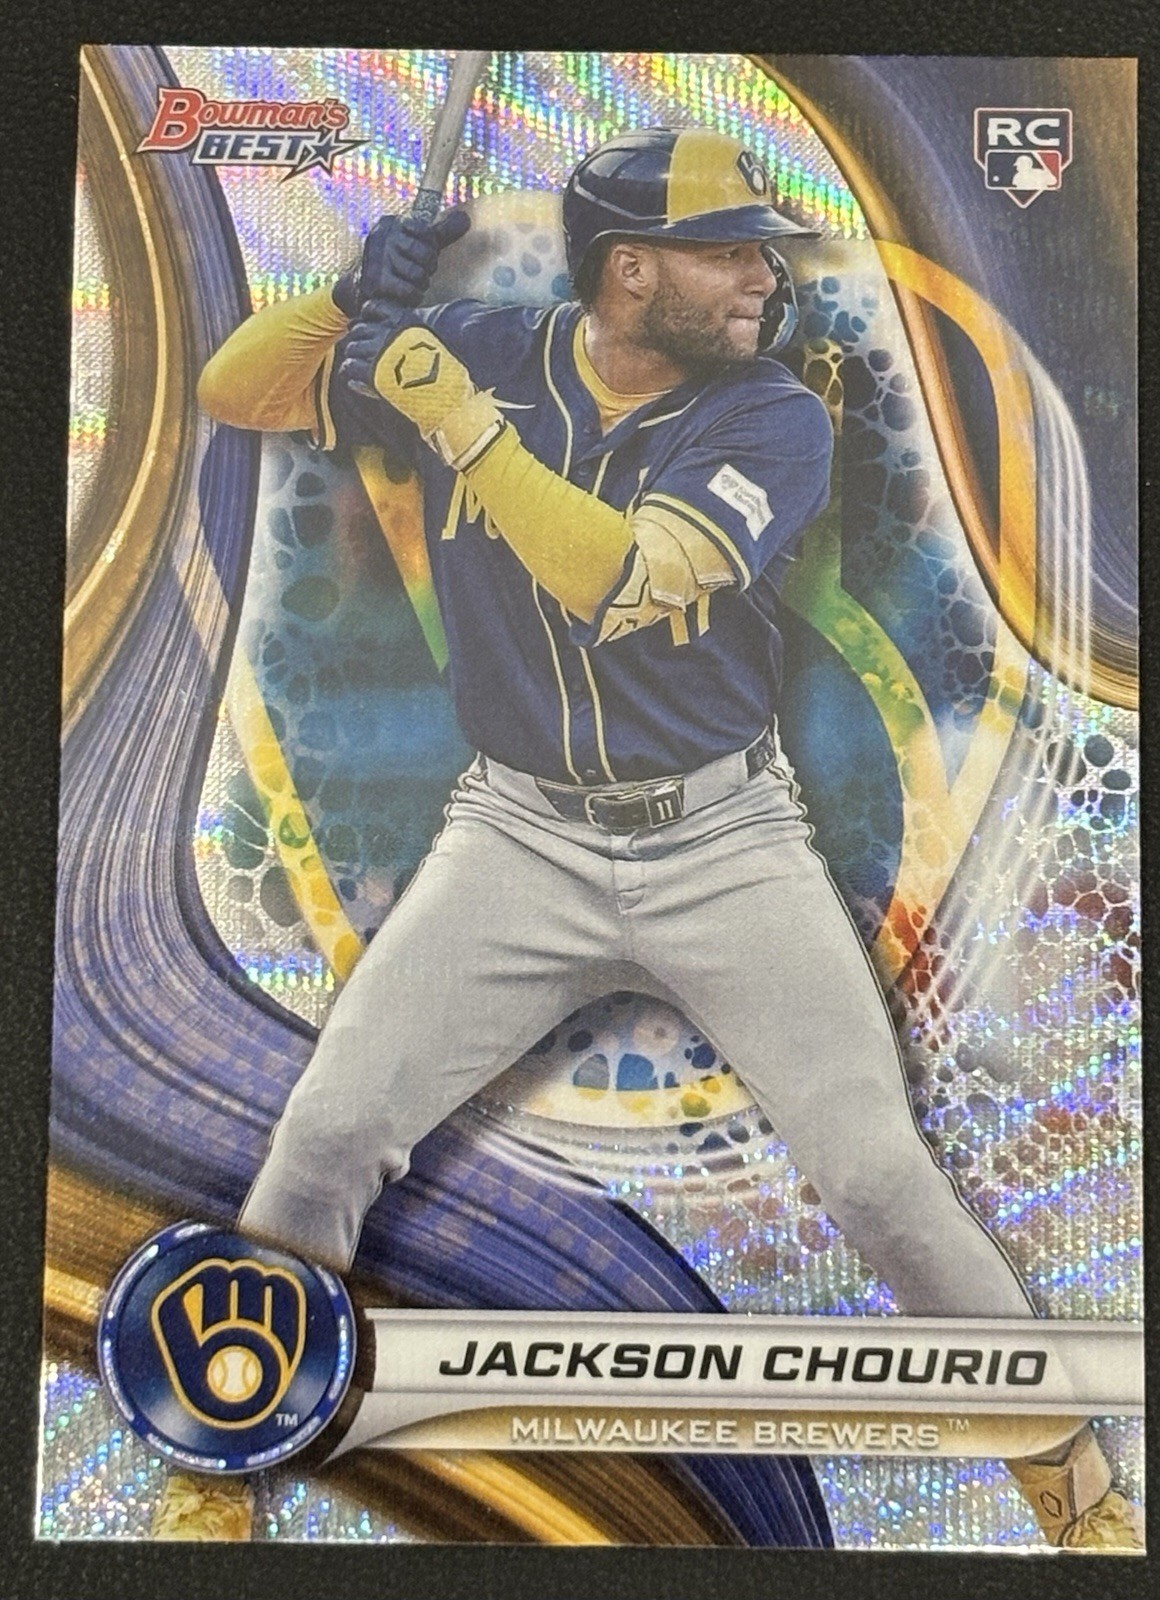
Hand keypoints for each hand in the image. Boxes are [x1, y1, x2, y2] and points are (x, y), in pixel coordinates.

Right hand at [331, 209, 470, 317]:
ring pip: (419, 274)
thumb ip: (441, 232)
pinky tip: (408, 294)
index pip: (426, 232)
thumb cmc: (397, 264)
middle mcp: (383, 237)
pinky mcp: (377, 282)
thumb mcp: (418, 243)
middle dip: (427, 267)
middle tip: (418, 271)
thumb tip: (466, 219)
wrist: (362, 288)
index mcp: (392, 224)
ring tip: (411, 282)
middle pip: (426, 253)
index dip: (430, 247)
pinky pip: (410, 290)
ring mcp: (378, 259)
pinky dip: (414, 296)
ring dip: (420, 283)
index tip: (420, 252)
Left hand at [340, 319, 473, 427]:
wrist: (445, 388)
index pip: (373, 307)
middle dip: (359, 338)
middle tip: (363, 350)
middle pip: (359, 328)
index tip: (370, 324)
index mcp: (402, 321)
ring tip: (359, 366)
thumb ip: (415, 333)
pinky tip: (356, 379)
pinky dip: (351, 371)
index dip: (368, 315)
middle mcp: (388, 333)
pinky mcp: (371, 372)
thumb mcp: (432, 340)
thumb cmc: (444, 368)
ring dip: (354, 355)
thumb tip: (404, 329)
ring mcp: (378, 352)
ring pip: (352, 346)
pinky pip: (350, 366)